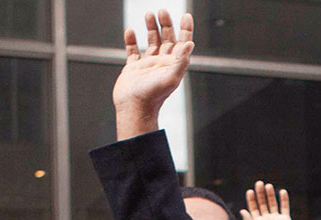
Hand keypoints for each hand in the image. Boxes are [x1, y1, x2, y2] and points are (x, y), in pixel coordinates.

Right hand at [114, 10, 194, 139]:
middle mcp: (162, 64)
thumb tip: (190, 43)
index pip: (182, 43)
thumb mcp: (170, 77)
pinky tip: (130, 31)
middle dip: (166, 24)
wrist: (134, 108)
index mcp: (173, 65)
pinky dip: (131, 41)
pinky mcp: (133, 69)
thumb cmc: (152, 96)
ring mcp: (148, 65)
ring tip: (149, 15)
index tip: (186, 16)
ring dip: (151, 28)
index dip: (185, 29)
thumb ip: (181, 60)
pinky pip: (133, 51)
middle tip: (162, 11)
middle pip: (167, 39)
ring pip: (151, 42)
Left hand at [240, 181, 303, 219]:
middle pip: (262, 203)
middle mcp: (266, 219)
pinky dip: (284, 199)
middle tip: (259, 183)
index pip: (253, 208)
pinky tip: (282, 191)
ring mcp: (276, 219)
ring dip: (270, 194)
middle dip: (260, 193)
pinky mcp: (285, 219)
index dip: (251, 199)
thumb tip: (242, 210)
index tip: (250, 191)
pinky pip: (284, 207)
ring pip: (272, 203)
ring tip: (268, 186)